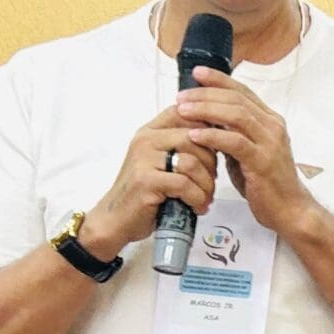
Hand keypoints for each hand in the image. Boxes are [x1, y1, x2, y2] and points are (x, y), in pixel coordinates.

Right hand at [81, 111, 219, 256]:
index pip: (183, 113)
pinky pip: (184, 184)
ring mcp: (144, 159)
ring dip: (206, 185)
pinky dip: (197, 198)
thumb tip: (218, 140)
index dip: (207, 127)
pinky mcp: (146, 181)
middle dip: (212, 163)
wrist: (116, 220)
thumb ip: (181, 149)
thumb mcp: (161, 164)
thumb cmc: (144, 194)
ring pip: (192, 162)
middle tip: (210, 183)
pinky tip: (197, 207)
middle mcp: (145, 141)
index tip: (217, 148)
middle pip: (194, 138)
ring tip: (205, 198)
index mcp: (149, 132)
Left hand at [177, 68, 315, 239]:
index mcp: (270, 121)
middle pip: (237, 99)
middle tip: (182, 96)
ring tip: (182, 110)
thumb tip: (206, 119)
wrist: (291, 211)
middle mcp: (272, 127)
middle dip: (206, 94)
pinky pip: (235, 142)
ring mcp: (270, 143)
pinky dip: (212, 136)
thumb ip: (232, 134)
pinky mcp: (263, 162)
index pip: (243, 91)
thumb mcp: (247, 153)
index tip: (197, 73)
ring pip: (236, 115)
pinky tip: (194, 134)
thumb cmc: (267, 184)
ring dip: (206, 110)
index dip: (219, 80)